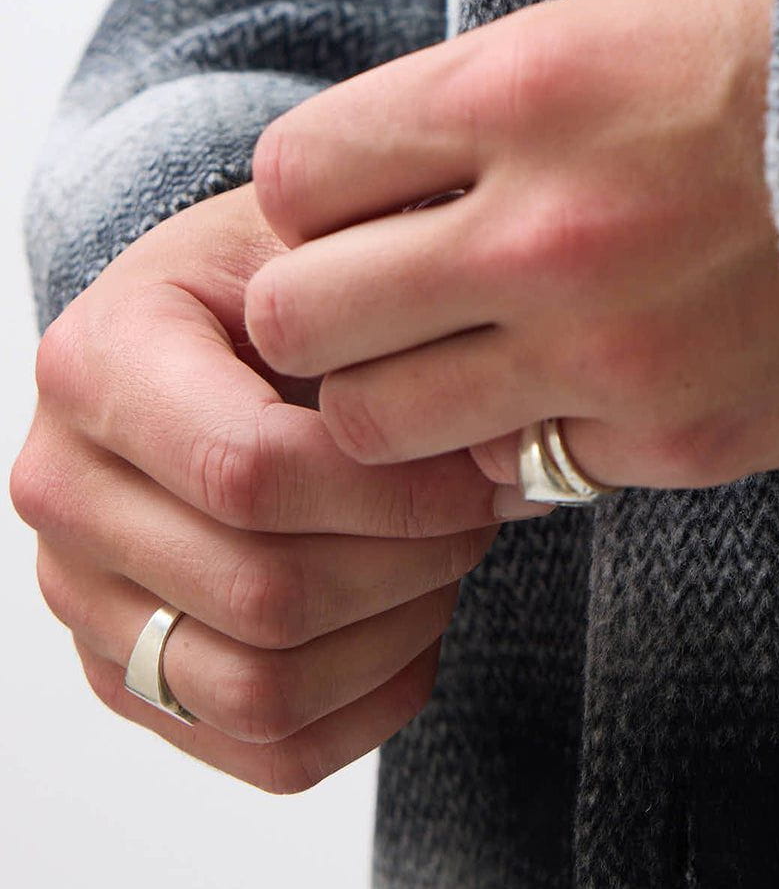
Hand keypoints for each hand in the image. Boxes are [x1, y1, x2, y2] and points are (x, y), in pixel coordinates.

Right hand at [10, 184, 509, 791]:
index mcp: (97, 359)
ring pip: (257, 689)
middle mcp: (63, 486)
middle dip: (406, 562)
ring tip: (450, 557)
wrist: (216, 312)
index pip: (246, 469)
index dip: (387, 488)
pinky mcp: (124, 673)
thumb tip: (506, 430)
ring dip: (391, 636)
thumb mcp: (322, 237)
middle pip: (258, 591)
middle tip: (481, 511)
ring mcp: (82, 594)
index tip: (477, 466)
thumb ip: (392, 300)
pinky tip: (417, 620)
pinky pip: (261, 750)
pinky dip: (367, 703)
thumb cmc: (281, 269)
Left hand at [241, 0, 778, 493]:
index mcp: (528, 88)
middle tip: (374, 290)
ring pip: (378, 428)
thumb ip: (504, 76)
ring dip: (396, 392)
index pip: (299, 175)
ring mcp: (605, 349)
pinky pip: (512, 475)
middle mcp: (546, 228)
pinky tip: (572, 378)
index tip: (358, 190)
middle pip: (303, 321)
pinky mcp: (669, 439)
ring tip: (460, 349)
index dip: (314, 189)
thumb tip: (402, 149)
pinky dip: (516, 441)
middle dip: (319, 306)